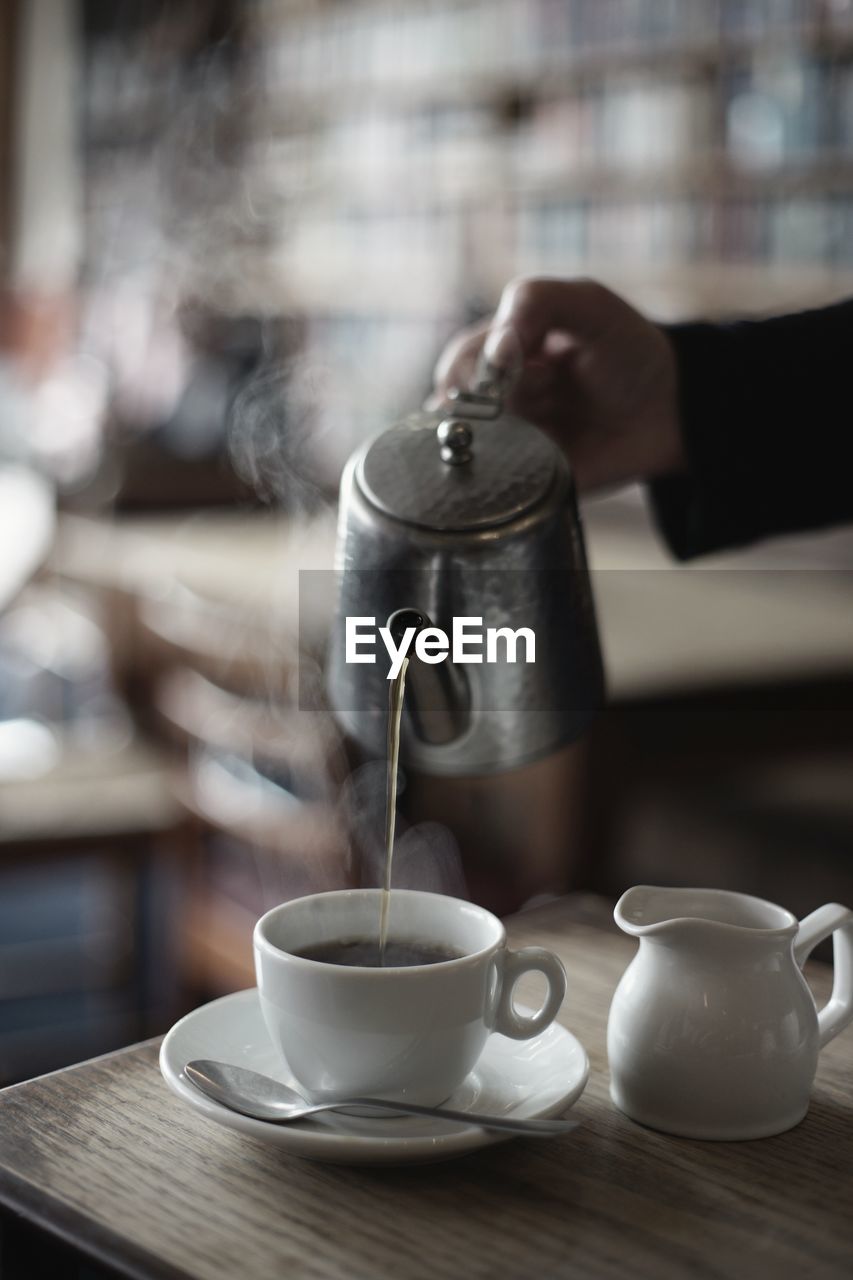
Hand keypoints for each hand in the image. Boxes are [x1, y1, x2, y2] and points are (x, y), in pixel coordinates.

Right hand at [431, 277, 683, 492]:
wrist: (670, 412)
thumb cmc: (628, 352)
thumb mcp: (588, 304)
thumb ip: (536, 302)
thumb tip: (494, 349)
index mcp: (501, 352)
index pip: (459, 362)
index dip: (478, 368)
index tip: (512, 364)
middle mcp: (496, 397)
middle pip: (457, 408)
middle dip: (492, 402)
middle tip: (543, 390)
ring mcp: (509, 441)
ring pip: (469, 448)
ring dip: (496, 439)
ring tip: (536, 428)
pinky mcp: (525, 478)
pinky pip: (494, 483)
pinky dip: (501, 474)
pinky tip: (527, 459)